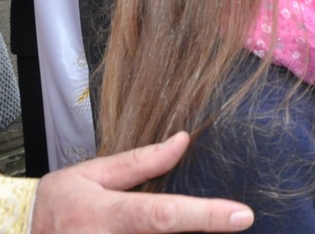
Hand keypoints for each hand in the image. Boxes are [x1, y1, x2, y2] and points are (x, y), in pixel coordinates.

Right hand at [31, 132, 253, 233]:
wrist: (17, 231)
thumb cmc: (56, 207)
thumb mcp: (91, 175)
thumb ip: (139, 162)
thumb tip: (182, 141)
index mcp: (107, 214)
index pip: (165, 215)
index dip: (206, 216)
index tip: (242, 216)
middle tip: (228, 224)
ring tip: (207, 227)